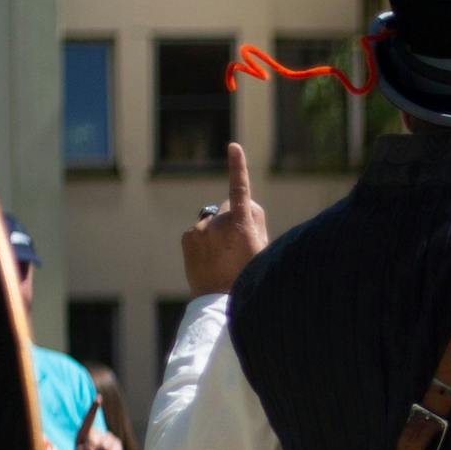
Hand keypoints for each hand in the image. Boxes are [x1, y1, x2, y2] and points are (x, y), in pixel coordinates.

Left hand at [181, 143, 270, 295]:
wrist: (219, 302)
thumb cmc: (248, 275)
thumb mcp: (263, 248)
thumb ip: (256, 219)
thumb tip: (245, 203)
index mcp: (241, 225)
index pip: (240, 189)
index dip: (238, 166)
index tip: (234, 147)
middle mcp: (218, 223)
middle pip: (229, 209)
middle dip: (234, 219)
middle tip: (239, 247)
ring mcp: (200, 230)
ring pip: (213, 220)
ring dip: (218, 230)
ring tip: (223, 257)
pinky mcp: (187, 237)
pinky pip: (200, 231)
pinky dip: (204, 239)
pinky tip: (210, 258)